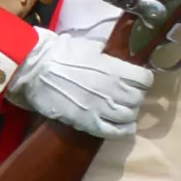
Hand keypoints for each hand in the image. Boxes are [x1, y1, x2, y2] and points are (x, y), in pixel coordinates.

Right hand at [10, 27, 151, 137]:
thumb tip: (116, 57)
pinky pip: (114, 132)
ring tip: (122, 111)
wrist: (35, 69)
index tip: (137, 80)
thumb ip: (108, 56)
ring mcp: (102, 108)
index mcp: (115, 69)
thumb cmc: (60, 54)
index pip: (145, 80)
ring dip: (128, 113)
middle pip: (138, 99)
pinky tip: (122, 127)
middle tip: (126, 95)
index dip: (142, 80)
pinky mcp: (88, 122)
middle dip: (134, 97)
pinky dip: (123, 131)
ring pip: (129, 116)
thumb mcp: (90, 47)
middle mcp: (113, 90)